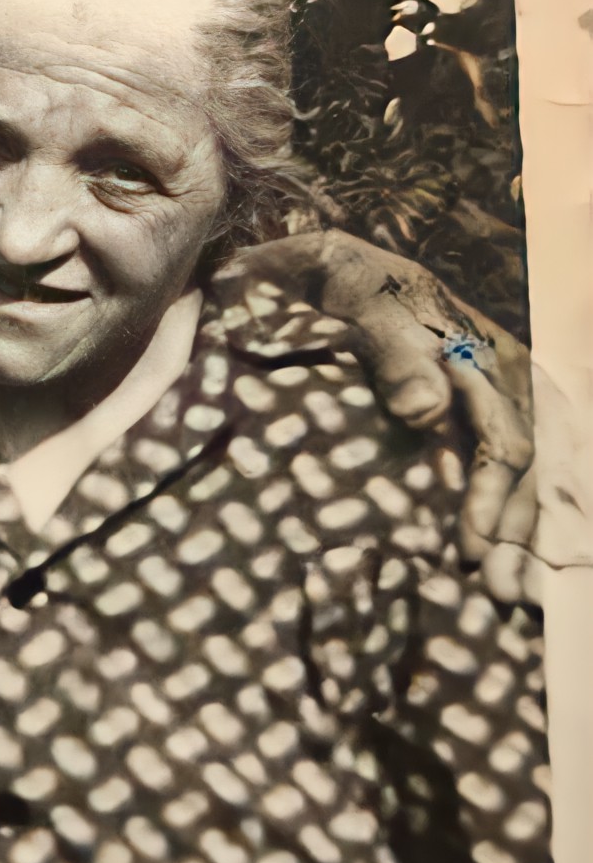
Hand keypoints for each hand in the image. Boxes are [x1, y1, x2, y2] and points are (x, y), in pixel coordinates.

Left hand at [222, 232, 538, 602]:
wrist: (332, 268)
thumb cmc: (346, 285)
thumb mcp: (362, 303)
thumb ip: (394, 354)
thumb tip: (425, 412)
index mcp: (487, 357)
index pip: (508, 441)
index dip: (493, 499)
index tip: (473, 548)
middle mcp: (503, 385)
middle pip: (528, 471)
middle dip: (517, 533)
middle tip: (498, 594)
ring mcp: (493, 406)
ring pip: (527, 479)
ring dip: (519, 535)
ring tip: (504, 593)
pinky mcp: (472, 423)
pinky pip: (505, 475)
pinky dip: (508, 517)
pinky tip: (501, 558)